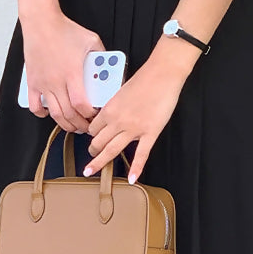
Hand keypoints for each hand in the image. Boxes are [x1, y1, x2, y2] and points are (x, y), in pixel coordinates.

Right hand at [21, 9, 101, 134]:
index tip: (95, 116)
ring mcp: (44, 84)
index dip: (90, 115)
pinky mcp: (33, 82)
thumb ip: (102, 55)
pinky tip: (48, 114)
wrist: (41, 23)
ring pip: (54, 114)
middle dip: (80, 124)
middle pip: (69, 114)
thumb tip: (110, 66)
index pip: (82, 105)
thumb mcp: (92, 40)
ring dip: (65, 124)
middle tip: (86, 126)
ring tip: (73, 125)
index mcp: (73, 74)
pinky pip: (35, 105)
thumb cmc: (65, 30)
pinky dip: (41, 114)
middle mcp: (57, 82)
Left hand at [82, 53, 187, 183]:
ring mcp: (134, 129)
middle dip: (93, 151)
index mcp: (109, 109)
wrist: (162, 74)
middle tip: (91, 156)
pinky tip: (132, 178)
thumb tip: (111, 115)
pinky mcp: (150, 133)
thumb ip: (114, 106)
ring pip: (112, 150)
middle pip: (98, 142)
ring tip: (93, 169)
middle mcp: (118, 121)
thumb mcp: (121, 90)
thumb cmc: (144, 78)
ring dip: (100, 161)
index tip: (91, 139)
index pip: (93, 128)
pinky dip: (136, 168)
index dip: (91, 135)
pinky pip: (141, 154)